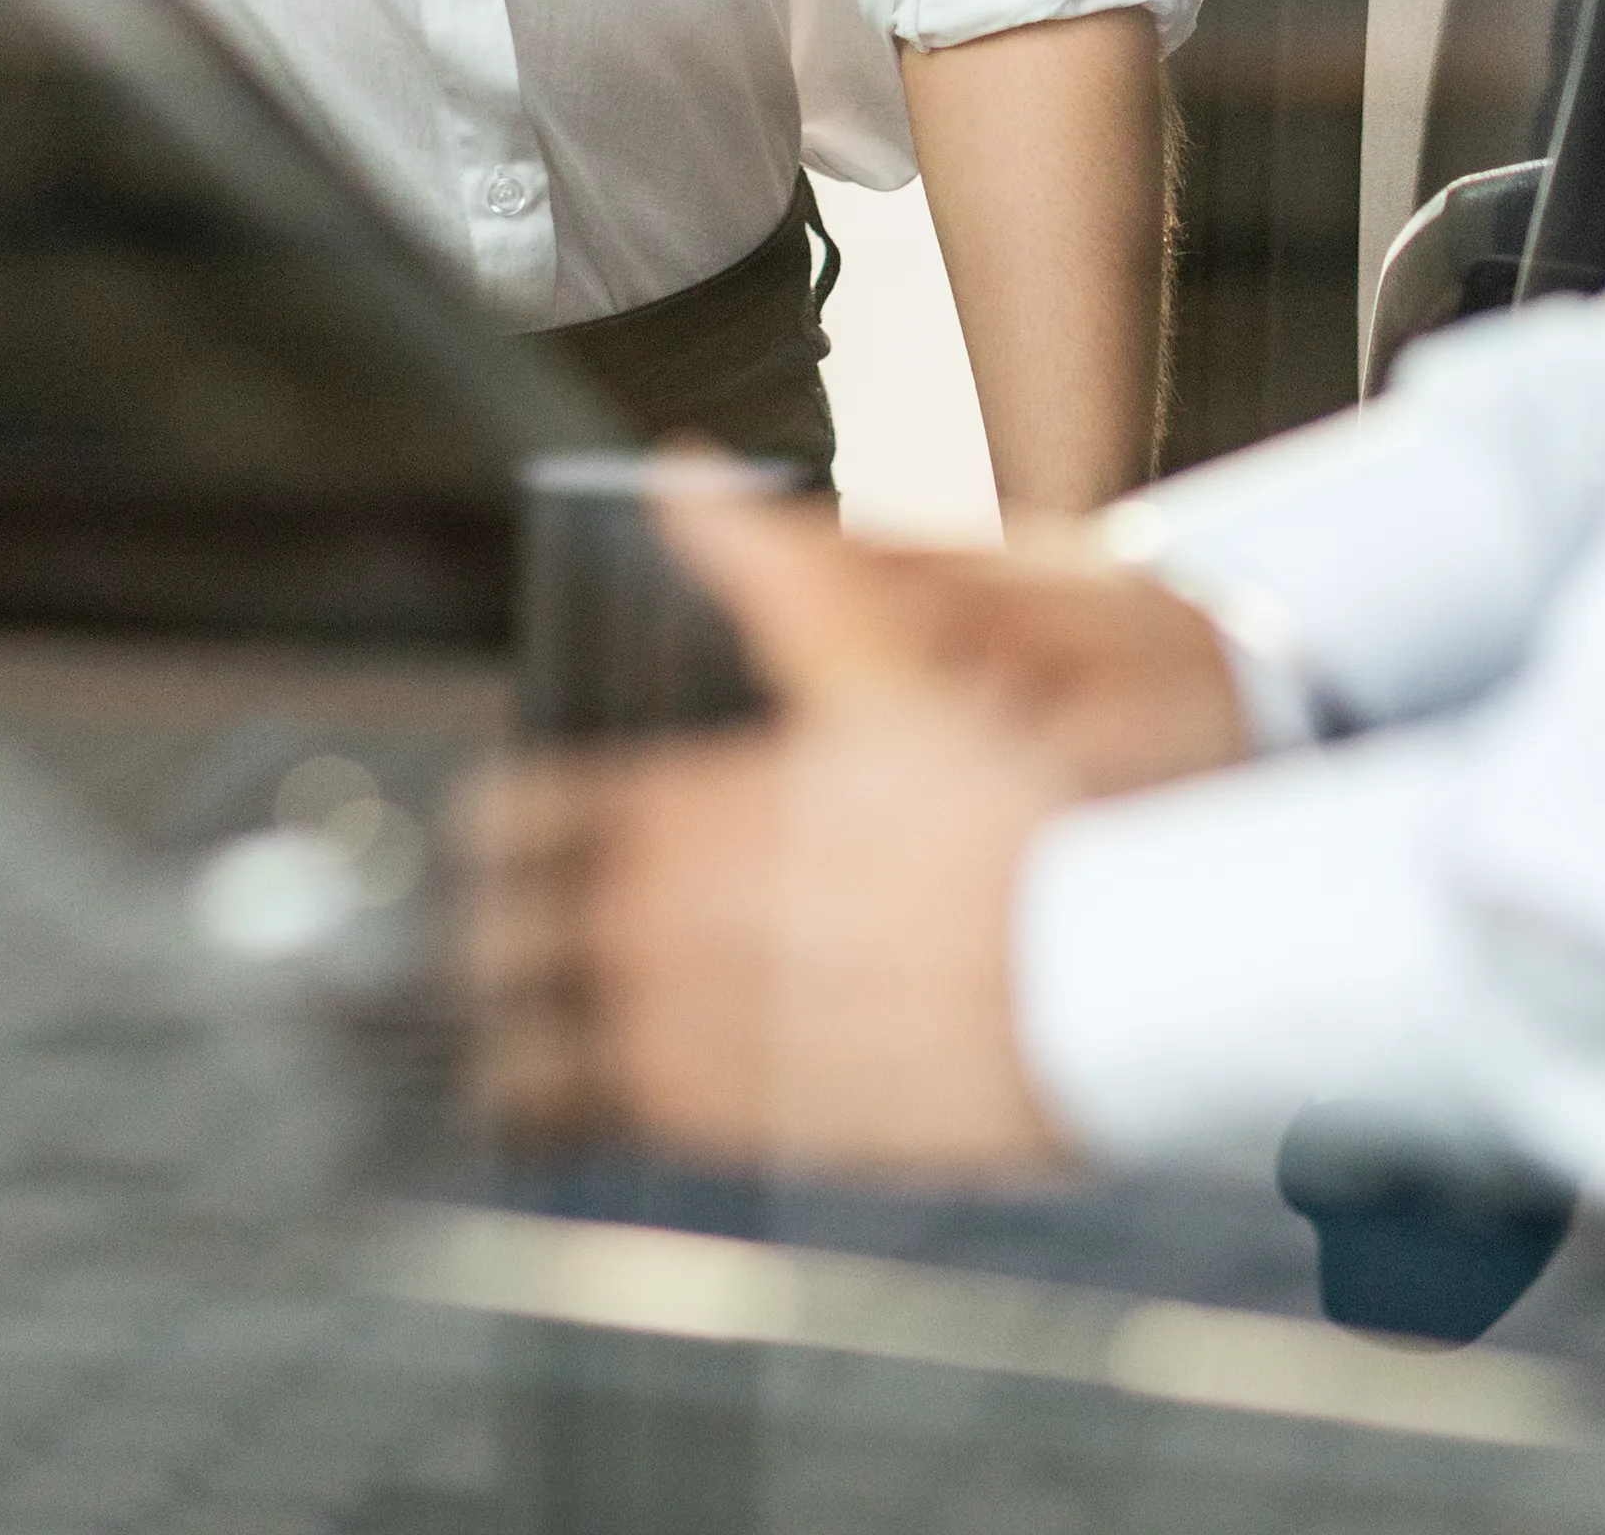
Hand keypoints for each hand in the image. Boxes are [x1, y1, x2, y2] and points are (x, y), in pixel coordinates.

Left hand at [457, 489, 1163, 1180]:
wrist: (1120, 978)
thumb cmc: (1016, 816)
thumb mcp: (894, 661)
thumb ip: (769, 566)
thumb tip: (680, 476)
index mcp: (687, 816)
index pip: (519, 826)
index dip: (496, 831)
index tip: (498, 836)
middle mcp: (677, 934)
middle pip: (506, 950)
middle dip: (485, 942)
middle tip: (485, 938)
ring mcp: (711, 1039)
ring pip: (545, 1058)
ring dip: (513, 1042)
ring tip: (501, 1040)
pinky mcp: (759, 1127)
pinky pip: (622, 1127)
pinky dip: (587, 1111)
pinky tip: (591, 1101)